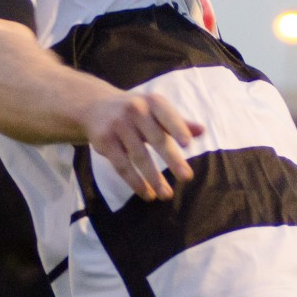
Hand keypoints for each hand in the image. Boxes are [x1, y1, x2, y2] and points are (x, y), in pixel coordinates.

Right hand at [85, 91, 203, 200]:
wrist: (95, 106)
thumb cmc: (135, 111)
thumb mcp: (155, 110)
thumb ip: (177, 122)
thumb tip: (202, 131)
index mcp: (152, 102)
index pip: (168, 116)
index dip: (178, 129)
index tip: (188, 144)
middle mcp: (135, 110)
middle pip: (156, 139)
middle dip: (172, 159)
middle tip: (187, 177)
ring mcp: (118, 125)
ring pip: (139, 156)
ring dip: (154, 178)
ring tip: (166, 194)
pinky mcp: (104, 141)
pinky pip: (122, 165)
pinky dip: (135, 182)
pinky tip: (147, 193)